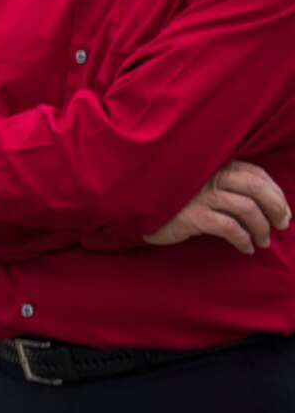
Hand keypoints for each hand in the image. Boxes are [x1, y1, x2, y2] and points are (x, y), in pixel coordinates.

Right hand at [144, 161, 289, 255]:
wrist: (134, 207)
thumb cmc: (171, 197)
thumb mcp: (198, 183)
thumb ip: (223, 183)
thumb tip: (262, 201)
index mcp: (214, 164)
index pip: (256, 173)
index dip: (275, 193)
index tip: (283, 210)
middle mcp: (210, 176)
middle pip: (256, 188)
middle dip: (276, 208)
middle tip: (281, 225)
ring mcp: (201, 195)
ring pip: (247, 209)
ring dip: (261, 228)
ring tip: (263, 241)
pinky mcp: (192, 216)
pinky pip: (229, 228)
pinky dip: (243, 240)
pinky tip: (245, 248)